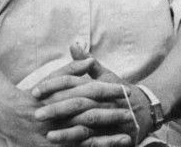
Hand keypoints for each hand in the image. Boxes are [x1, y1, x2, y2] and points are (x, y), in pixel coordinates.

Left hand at [31, 45, 145, 145]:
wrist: (146, 110)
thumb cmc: (120, 91)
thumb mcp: (105, 75)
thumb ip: (85, 64)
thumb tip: (73, 45)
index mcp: (98, 84)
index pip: (72, 82)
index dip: (53, 86)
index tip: (34, 91)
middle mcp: (103, 100)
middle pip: (78, 103)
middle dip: (56, 109)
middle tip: (36, 114)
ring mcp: (109, 118)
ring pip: (86, 123)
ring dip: (67, 130)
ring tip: (48, 134)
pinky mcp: (113, 134)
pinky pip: (96, 141)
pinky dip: (82, 143)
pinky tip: (67, 146)